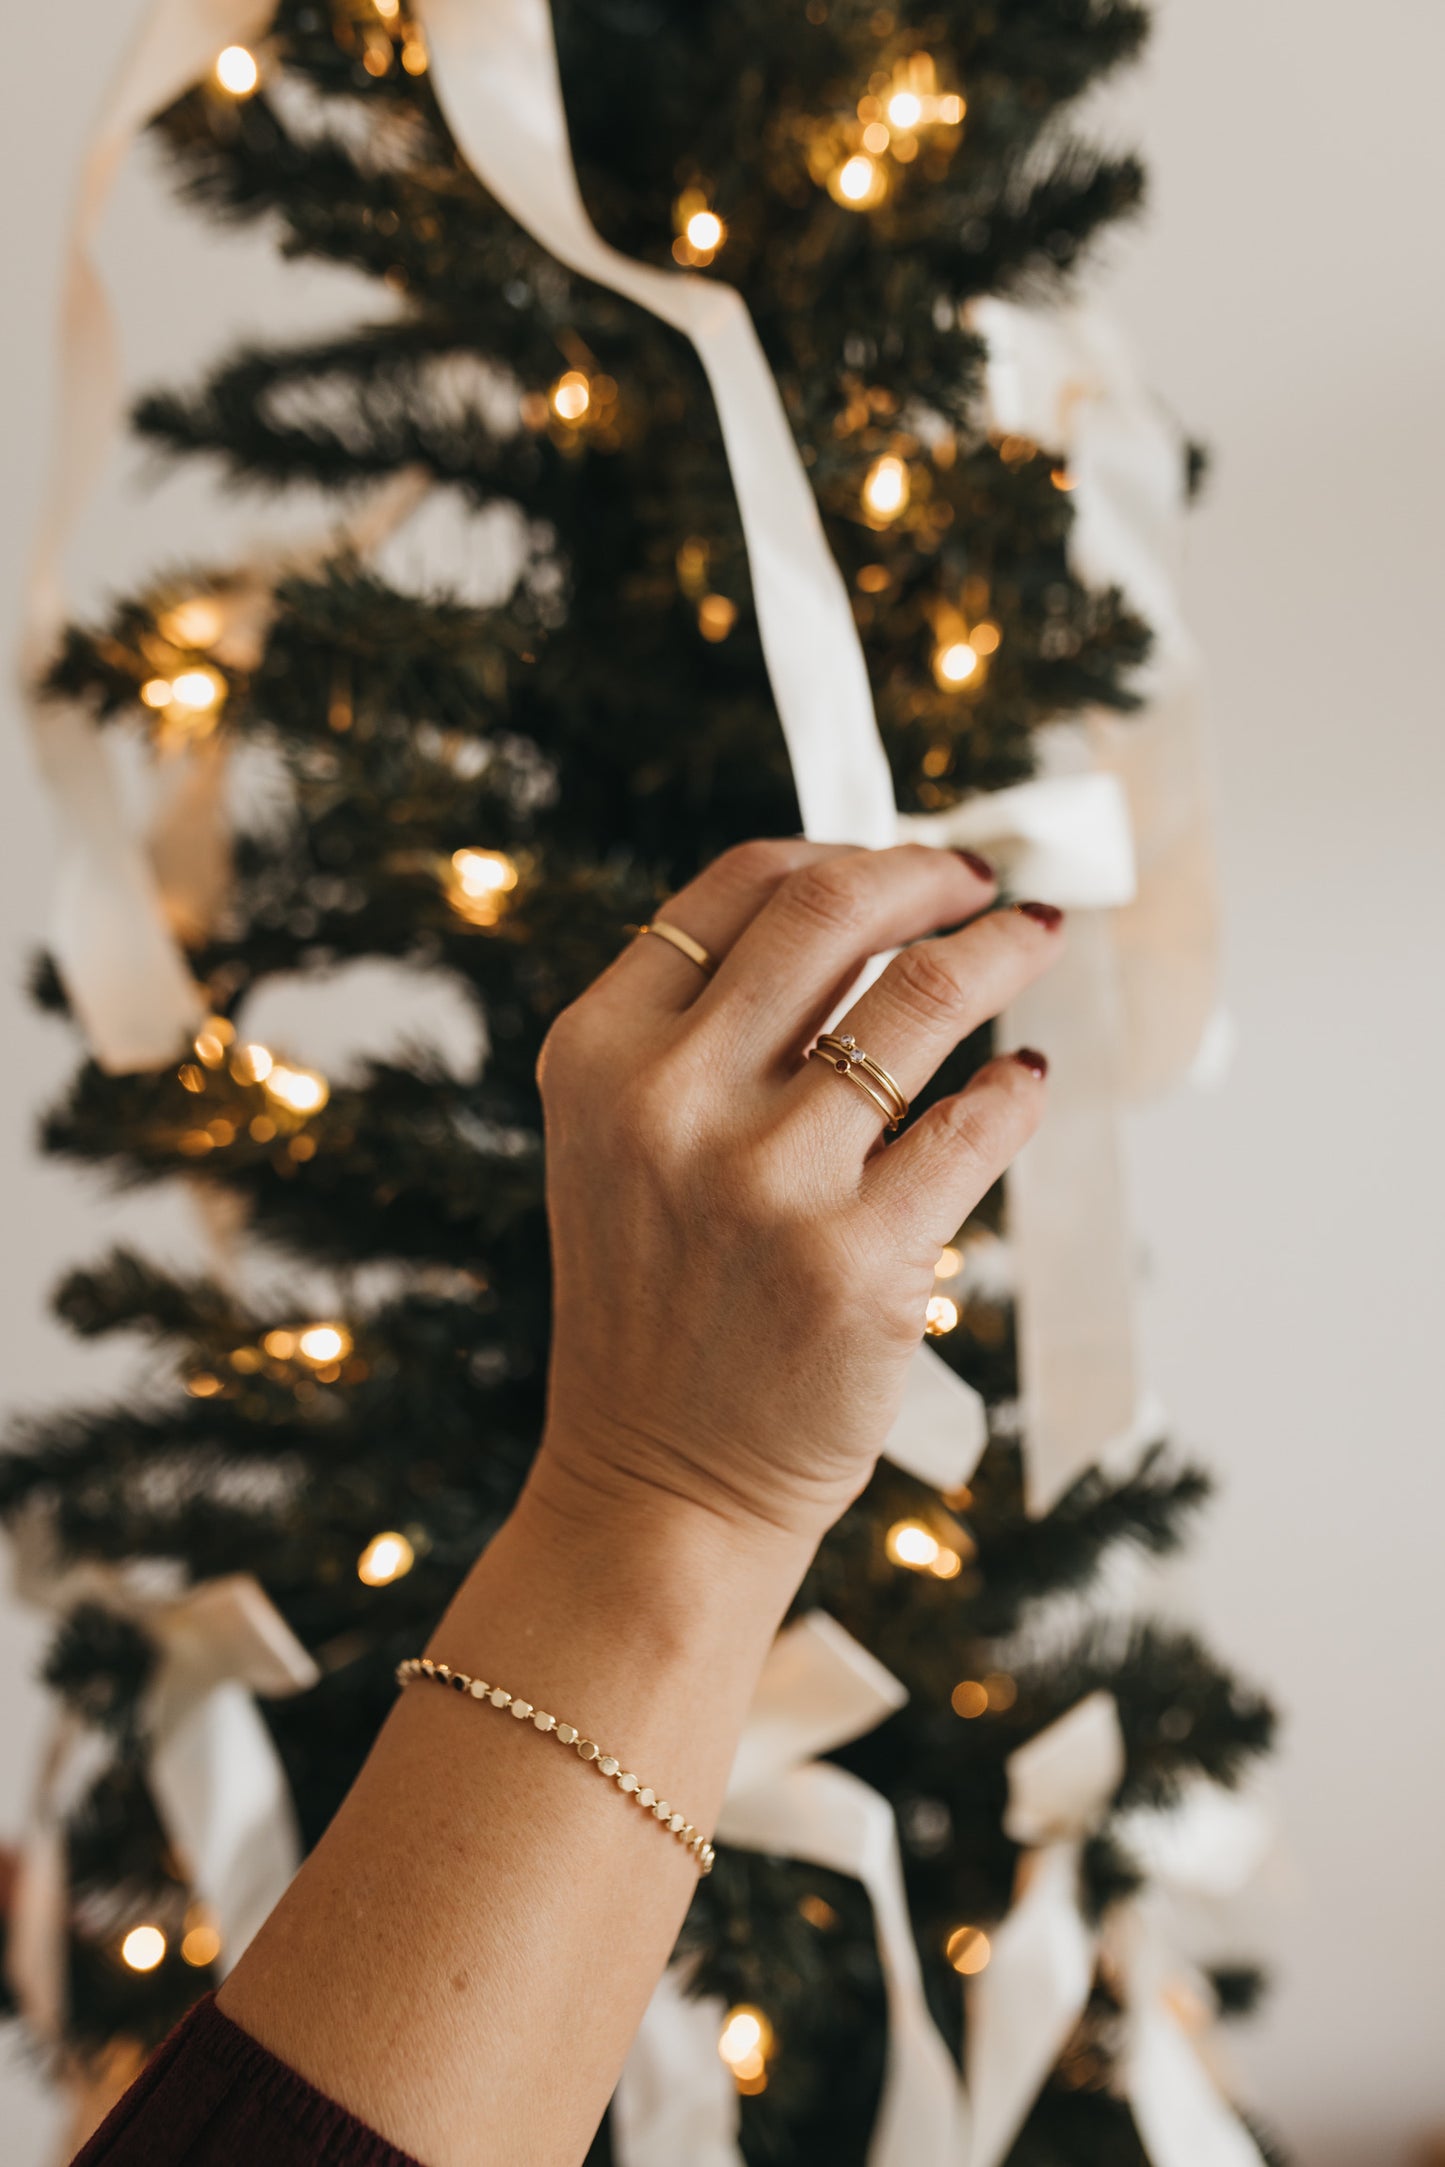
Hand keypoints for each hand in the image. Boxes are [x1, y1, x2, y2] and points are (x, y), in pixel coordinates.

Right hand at [532, 840, 1062, 1550]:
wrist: (658, 1488)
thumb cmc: (656, 1308)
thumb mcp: (621, 1145)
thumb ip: (698, 1033)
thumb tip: (853, 915)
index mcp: (600, 1057)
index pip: (738, 889)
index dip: (843, 852)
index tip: (904, 864)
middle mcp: (670, 1103)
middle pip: (832, 912)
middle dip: (929, 874)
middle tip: (977, 884)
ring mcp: (766, 1184)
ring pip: (924, 1000)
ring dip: (1001, 951)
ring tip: (1030, 941)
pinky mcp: (859, 1263)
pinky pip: (976, 1128)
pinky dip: (1016, 1093)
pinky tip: (1021, 1087)